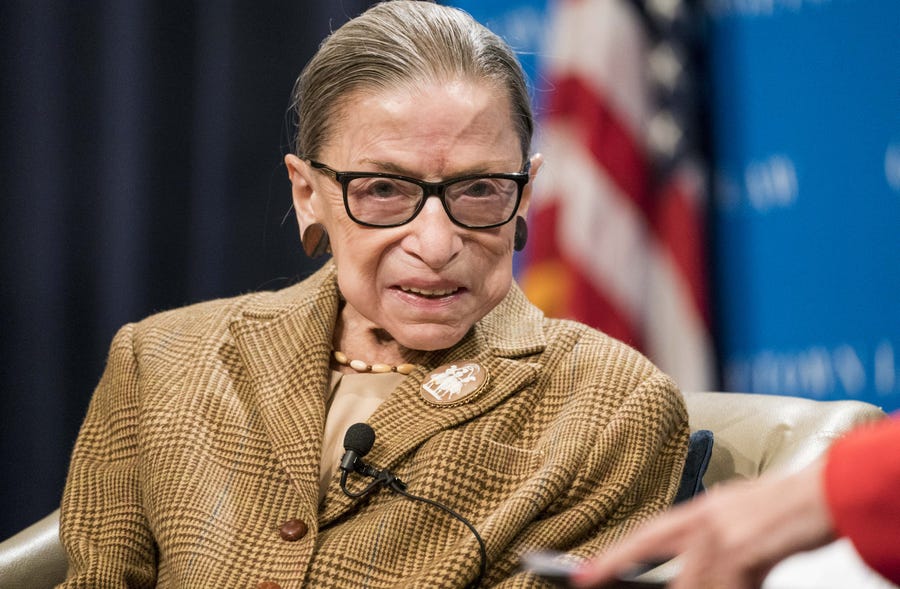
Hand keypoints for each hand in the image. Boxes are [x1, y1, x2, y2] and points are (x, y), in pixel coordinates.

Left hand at [570, 459, 835, 588]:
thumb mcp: (736, 512)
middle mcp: (702, 523)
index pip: (646, 537)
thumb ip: (709, 533)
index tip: (583, 574)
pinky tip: (740, 587)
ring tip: (716, 583)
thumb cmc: (786, 503)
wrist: (822, 494)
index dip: (614, 557)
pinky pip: (725, 588)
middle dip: (622, 570)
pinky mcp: (743, 553)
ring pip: (691, 584)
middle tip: (590, 581)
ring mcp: (720, 538)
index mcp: (699, 512)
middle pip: (653, 555)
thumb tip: (693, 553)